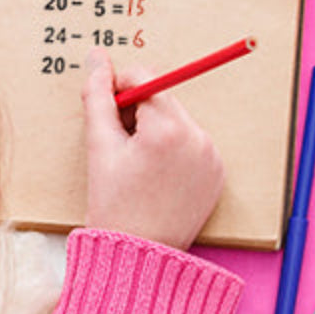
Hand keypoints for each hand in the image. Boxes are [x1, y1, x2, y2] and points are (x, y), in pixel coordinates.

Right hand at [81, 48, 223, 249]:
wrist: (139, 256)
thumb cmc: (114, 204)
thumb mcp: (99, 146)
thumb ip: (97, 95)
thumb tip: (97, 57)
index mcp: (168, 128)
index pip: (145, 77)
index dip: (119, 90)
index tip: (108, 115)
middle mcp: (198, 138)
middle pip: (162, 97)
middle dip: (137, 111)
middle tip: (119, 146)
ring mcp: (211, 156)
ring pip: (176, 119)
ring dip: (154, 129)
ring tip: (137, 165)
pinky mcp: (217, 172)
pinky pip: (191, 142)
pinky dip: (172, 148)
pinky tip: (155, 174)